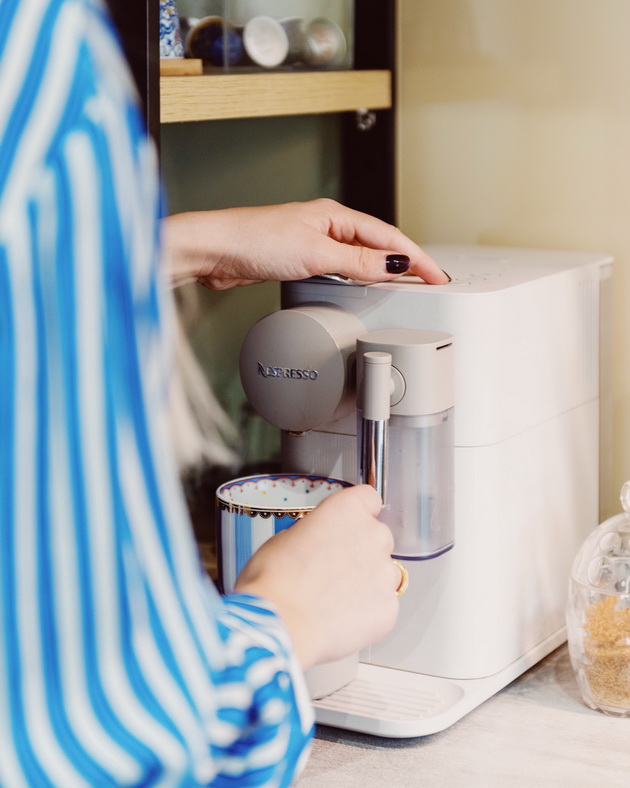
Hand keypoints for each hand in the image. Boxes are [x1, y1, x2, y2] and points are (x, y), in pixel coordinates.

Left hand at [162, 199, 448, 288]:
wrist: (217, 251)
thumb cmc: (255, 240)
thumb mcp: (315, 254)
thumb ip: (356, 263)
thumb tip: (393, 266)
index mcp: (336, 216)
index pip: (388, 237)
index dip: (415, 257)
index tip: (436, 275)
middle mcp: (327, 227)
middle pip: (377, 245)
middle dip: (405, 263)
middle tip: (429, 282)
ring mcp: (313, 243)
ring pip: (359, 258)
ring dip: (382, 271)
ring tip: (404, 287)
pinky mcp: (299, 260)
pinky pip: (340, 269)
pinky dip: (358, 279)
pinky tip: (360, 288)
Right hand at [234, 485, 401, 670]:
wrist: (280, 626)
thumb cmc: (273, 582)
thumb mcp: (283, 539)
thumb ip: (313, 533)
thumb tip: (317, 543)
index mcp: (347, 510)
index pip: (368, 498)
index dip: (357, 513)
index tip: (349, 525)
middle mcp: (373, 535)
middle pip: (377, 537)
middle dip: (361, 551)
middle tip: (332, 570)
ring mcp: (385, 572)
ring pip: (384, 573)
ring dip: (367, 582)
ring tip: (334, 599)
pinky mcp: (389, 607)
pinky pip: (383, 605)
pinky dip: (367, 612)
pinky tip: (340, 619)